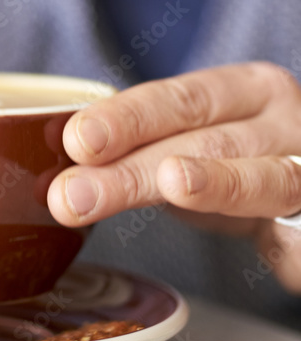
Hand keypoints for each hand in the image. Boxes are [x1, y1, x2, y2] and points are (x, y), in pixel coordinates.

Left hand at [47, 62, 300, 292]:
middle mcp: (283, 121)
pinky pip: (299, 230)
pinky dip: (286, 242)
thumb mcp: (193, 147)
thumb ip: (139, 155)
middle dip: (135, 168)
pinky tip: (270, 250)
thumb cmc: (246, 163)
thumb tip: (62, 180)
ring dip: (213, 183)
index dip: (126, 118)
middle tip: (74, 193)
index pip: (179, 99)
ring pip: (261, 177)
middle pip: (206, 140)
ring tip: (172, 182)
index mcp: (245, 90)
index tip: (75, 140)